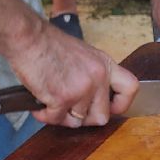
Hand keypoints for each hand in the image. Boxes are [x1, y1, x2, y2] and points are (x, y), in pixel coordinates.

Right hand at [6, 19, 140, 127]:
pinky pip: (55, 120)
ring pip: (77, 121)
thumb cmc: (49, 43)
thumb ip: (93, 74)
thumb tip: (92, 100)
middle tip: (69, 111)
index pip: (130, 88)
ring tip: (50, 104)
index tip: (110, 109)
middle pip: (102, 116)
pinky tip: (39, 106)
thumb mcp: (83, 54)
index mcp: (105, 64)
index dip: (121, 104)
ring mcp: (81, 89)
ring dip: (61, 117)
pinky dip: (45, 116)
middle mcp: (98, 77)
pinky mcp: (62, 98)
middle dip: (85, 119)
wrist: (29, 37)